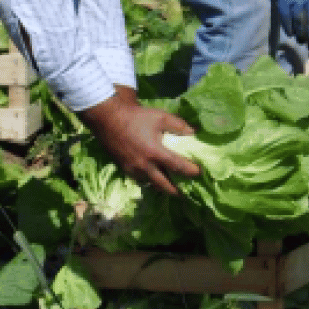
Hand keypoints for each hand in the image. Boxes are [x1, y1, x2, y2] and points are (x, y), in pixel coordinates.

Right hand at [78, 86, 200, 194]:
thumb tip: (194, 133)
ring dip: (162, 187)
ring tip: (171, 186)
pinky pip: (140, 180)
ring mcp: (133, 170)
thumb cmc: (137, 117)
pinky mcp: (125, 169)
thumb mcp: (161, 117)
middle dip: (176, 191)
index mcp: (155, 153)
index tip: (199, 173)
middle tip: (185, 192)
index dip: (191, 171)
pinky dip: (149, 180)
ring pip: (151, 184)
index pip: (178, 167)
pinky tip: (153, 177)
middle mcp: (145, 166)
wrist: (109, 119)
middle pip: (164, 185)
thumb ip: (179, 125)